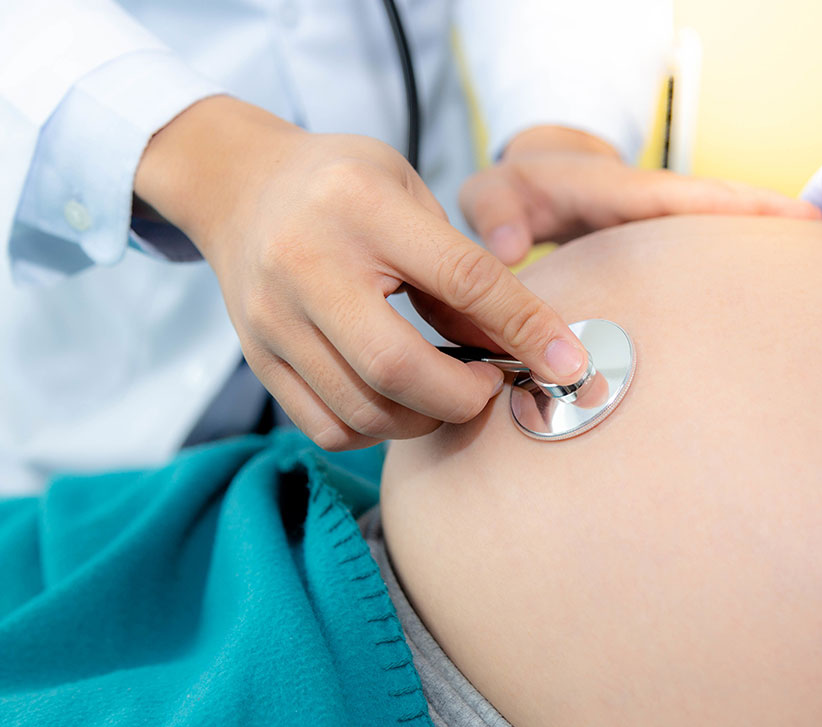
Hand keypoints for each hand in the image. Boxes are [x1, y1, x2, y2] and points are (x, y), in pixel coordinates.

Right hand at [134, 97, 588, 448]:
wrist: (238, 188)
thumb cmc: (341, 186)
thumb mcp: (409, 195)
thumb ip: (459, 270)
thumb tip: (519, 345)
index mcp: (360, 207)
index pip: (462, 278)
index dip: (525, 327)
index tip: (567, 361)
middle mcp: (306, 266)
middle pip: (398, 368)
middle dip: (465, 397)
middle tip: (490, 386)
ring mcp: (274, 321)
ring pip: (364, 410)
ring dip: (426, 419)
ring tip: (448, 394)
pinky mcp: (259, 360)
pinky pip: (329, 426)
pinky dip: (379, 430)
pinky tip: (399, 403)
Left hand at [461, 126, 821, 264]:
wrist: (530, 183)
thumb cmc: (515, 192)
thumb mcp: (492, 197)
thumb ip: (494, 217)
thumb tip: (509, 252)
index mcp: (615, 191)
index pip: (681, 196)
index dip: (733, 206)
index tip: (791, 216)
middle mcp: (647, 203)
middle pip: (719, 207)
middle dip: (772, 218)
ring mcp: (657, 224)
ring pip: (718, 229)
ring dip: (765, 242)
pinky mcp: (658, 245)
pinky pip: (702, 248)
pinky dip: (737, 262)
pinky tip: (771, 290)